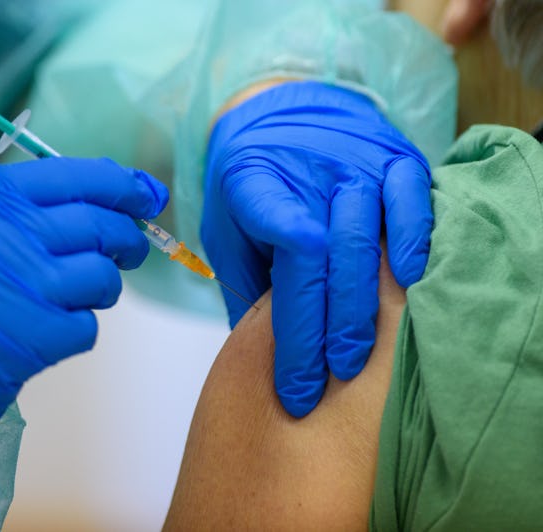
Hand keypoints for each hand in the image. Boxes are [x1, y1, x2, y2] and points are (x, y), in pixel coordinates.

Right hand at [0, 157, 168, 438]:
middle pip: (98, 223)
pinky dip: (78, 328)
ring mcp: (22, 287)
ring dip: (103, 286)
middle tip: (130, 248)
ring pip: (102, 275)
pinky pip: (89, 324)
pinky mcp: (37, 336)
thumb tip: (117, 190)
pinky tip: (48, 330)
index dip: (120, 183)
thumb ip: (25, 204)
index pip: (73, 175)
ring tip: (80, 294)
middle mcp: (2, 236)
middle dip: (128, 237)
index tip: (144, 194)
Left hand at [202, 81, 430, 416]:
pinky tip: (409, 284)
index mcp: (256, 184)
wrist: (279, 111)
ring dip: (364, 308)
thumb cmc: (250, 183)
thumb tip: (254, 353)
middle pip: (326, 259)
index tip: (294, 376)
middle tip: (323, 383)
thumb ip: (241, 283)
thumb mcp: (225, 228)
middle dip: (325, 332)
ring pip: (368, 240)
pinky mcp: (394, 158)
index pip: (284, 250)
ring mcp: (357, 162)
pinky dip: (416, 243)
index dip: (293, 321)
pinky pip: (414, 200)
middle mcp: (311, 171)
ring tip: (357, 361)